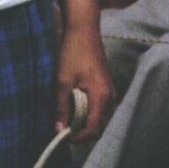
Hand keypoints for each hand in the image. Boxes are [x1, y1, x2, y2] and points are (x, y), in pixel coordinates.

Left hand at [55, 20, 113, 141]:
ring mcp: (110, 91)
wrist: (84, 30)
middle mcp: (110, 97)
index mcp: (101, 97)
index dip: (78, 137)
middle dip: (80, 131)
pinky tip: (72, 105)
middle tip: (61, 128)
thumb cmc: (72, 53)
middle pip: (97, 126)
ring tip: (65, 116)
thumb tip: (59, 130)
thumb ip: (61, 107)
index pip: (93, 129)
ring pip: (98, 117)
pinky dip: (86, 111)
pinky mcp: (106, 86)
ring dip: (83, 121)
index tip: (62, 137)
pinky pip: (98, 107)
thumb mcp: (62, 81)